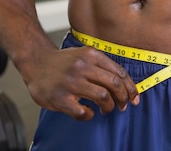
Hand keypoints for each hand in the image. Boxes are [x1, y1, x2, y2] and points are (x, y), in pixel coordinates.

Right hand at [22, 46, 139, 119]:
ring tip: (106, 109)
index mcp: (91, 55)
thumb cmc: (63, 62)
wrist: (36, 61)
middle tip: (123, 105)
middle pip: (114, 84)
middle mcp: (82, 66)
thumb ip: (101, 66)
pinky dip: (90, 115)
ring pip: (102, 96)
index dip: (130, 87)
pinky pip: (83, 112)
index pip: (119, 72)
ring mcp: (71, 82)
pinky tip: (89, 112)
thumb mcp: (84, 55)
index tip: (134, 97)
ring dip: (109, 106)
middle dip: (123, 97)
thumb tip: (124, 84)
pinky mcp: (60, 98)